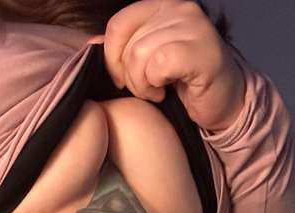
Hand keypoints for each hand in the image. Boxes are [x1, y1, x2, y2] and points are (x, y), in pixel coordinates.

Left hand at [89, 0, 245, 131]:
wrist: (223, 102)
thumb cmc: (182, 83)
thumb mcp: (146, 62)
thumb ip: (121, 49)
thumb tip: (91, 44)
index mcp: (162, 5)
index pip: (117, 25)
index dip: (111, 58)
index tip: (121, 78)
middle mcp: (179, 8)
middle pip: (128, 44)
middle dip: (129, 76)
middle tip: (147, 88)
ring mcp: (194, 26)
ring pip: (139, 55)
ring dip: (142, 84)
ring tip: (156, 91)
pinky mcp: (202, 50)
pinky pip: (158, 65)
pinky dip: (155, 85)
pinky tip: (165, 93)